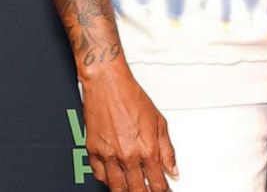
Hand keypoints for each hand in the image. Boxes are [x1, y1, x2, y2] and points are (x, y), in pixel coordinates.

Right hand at [79, 70, 177, 191]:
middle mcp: (127, 155)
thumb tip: (173, 169)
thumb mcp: (159, 123)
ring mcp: (109, 155)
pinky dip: (108, 180)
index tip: (164, 191)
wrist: (108, 86)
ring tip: (133, 189)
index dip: (162, 190)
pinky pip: (100, 175)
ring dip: (126, 191)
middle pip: (136, 189)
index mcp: (147, 149)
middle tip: (149, 191)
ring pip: (116, 187)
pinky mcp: (93, 152)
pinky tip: (115, 178)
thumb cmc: (132, 98)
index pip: (157, 182)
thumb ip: (167, 150)